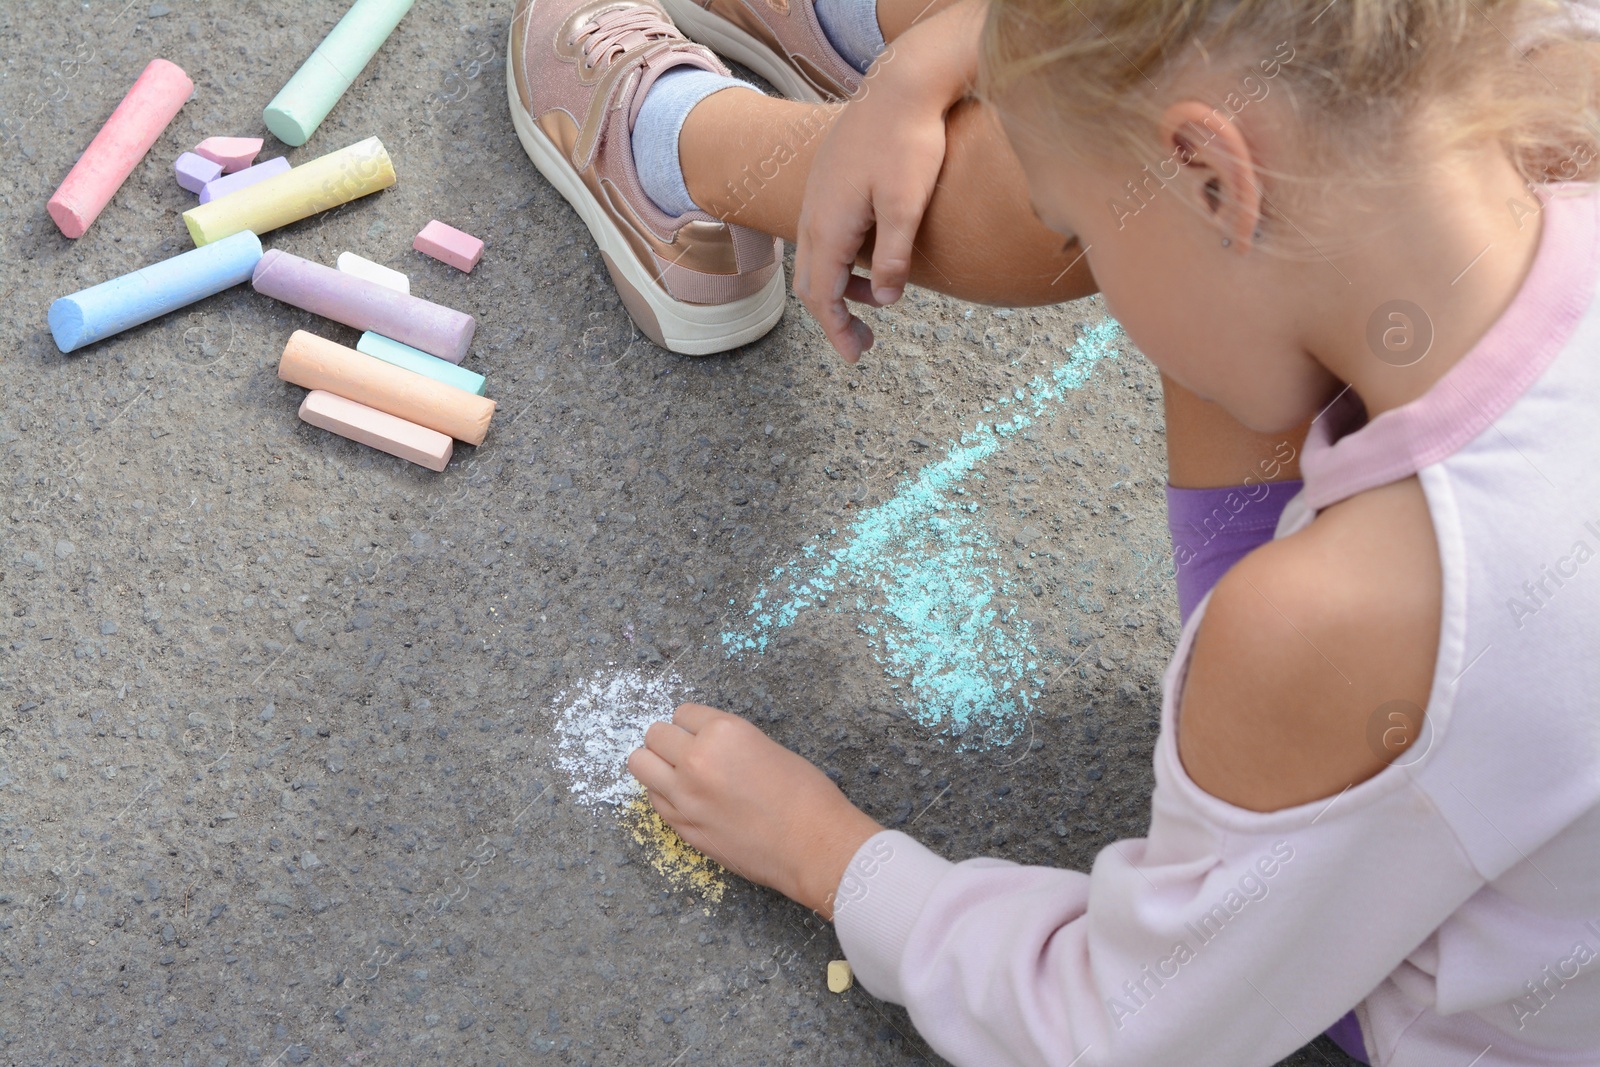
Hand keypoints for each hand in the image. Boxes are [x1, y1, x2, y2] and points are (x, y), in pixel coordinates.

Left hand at [627, 704, 881, 917]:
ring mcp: (684, 795)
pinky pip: (654, 799)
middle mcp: (696, 759)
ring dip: (656, 764)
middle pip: (655, 734)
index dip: (694, 724)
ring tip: (677, 773)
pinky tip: (688, 799)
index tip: (703, 735)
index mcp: (723, 732)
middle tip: (688, 753)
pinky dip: (664, 794)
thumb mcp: (765, 747)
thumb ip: (727, 742)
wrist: (813, 846)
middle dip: (670, 740)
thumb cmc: (805, 795)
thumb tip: (703, 744)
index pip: (683, 713)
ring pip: (640, 764)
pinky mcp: (682, 827)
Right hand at [791, 0, 984, 361]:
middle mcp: (813, 214)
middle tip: (864, 343)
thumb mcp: (907, 205)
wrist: (901, 85)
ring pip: (815, 259)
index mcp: (829, 227)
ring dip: (839, 287)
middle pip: (810, 284)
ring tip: (877, 297)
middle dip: (834, 318)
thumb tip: (885, 299)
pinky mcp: (828, 183)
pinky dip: (840, 260)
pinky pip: (822, 235)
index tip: (856, 358)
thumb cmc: (908, 141)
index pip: (822, 297)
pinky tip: (871, 255)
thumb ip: (894, 256)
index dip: (836, 332)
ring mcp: (817, 196)